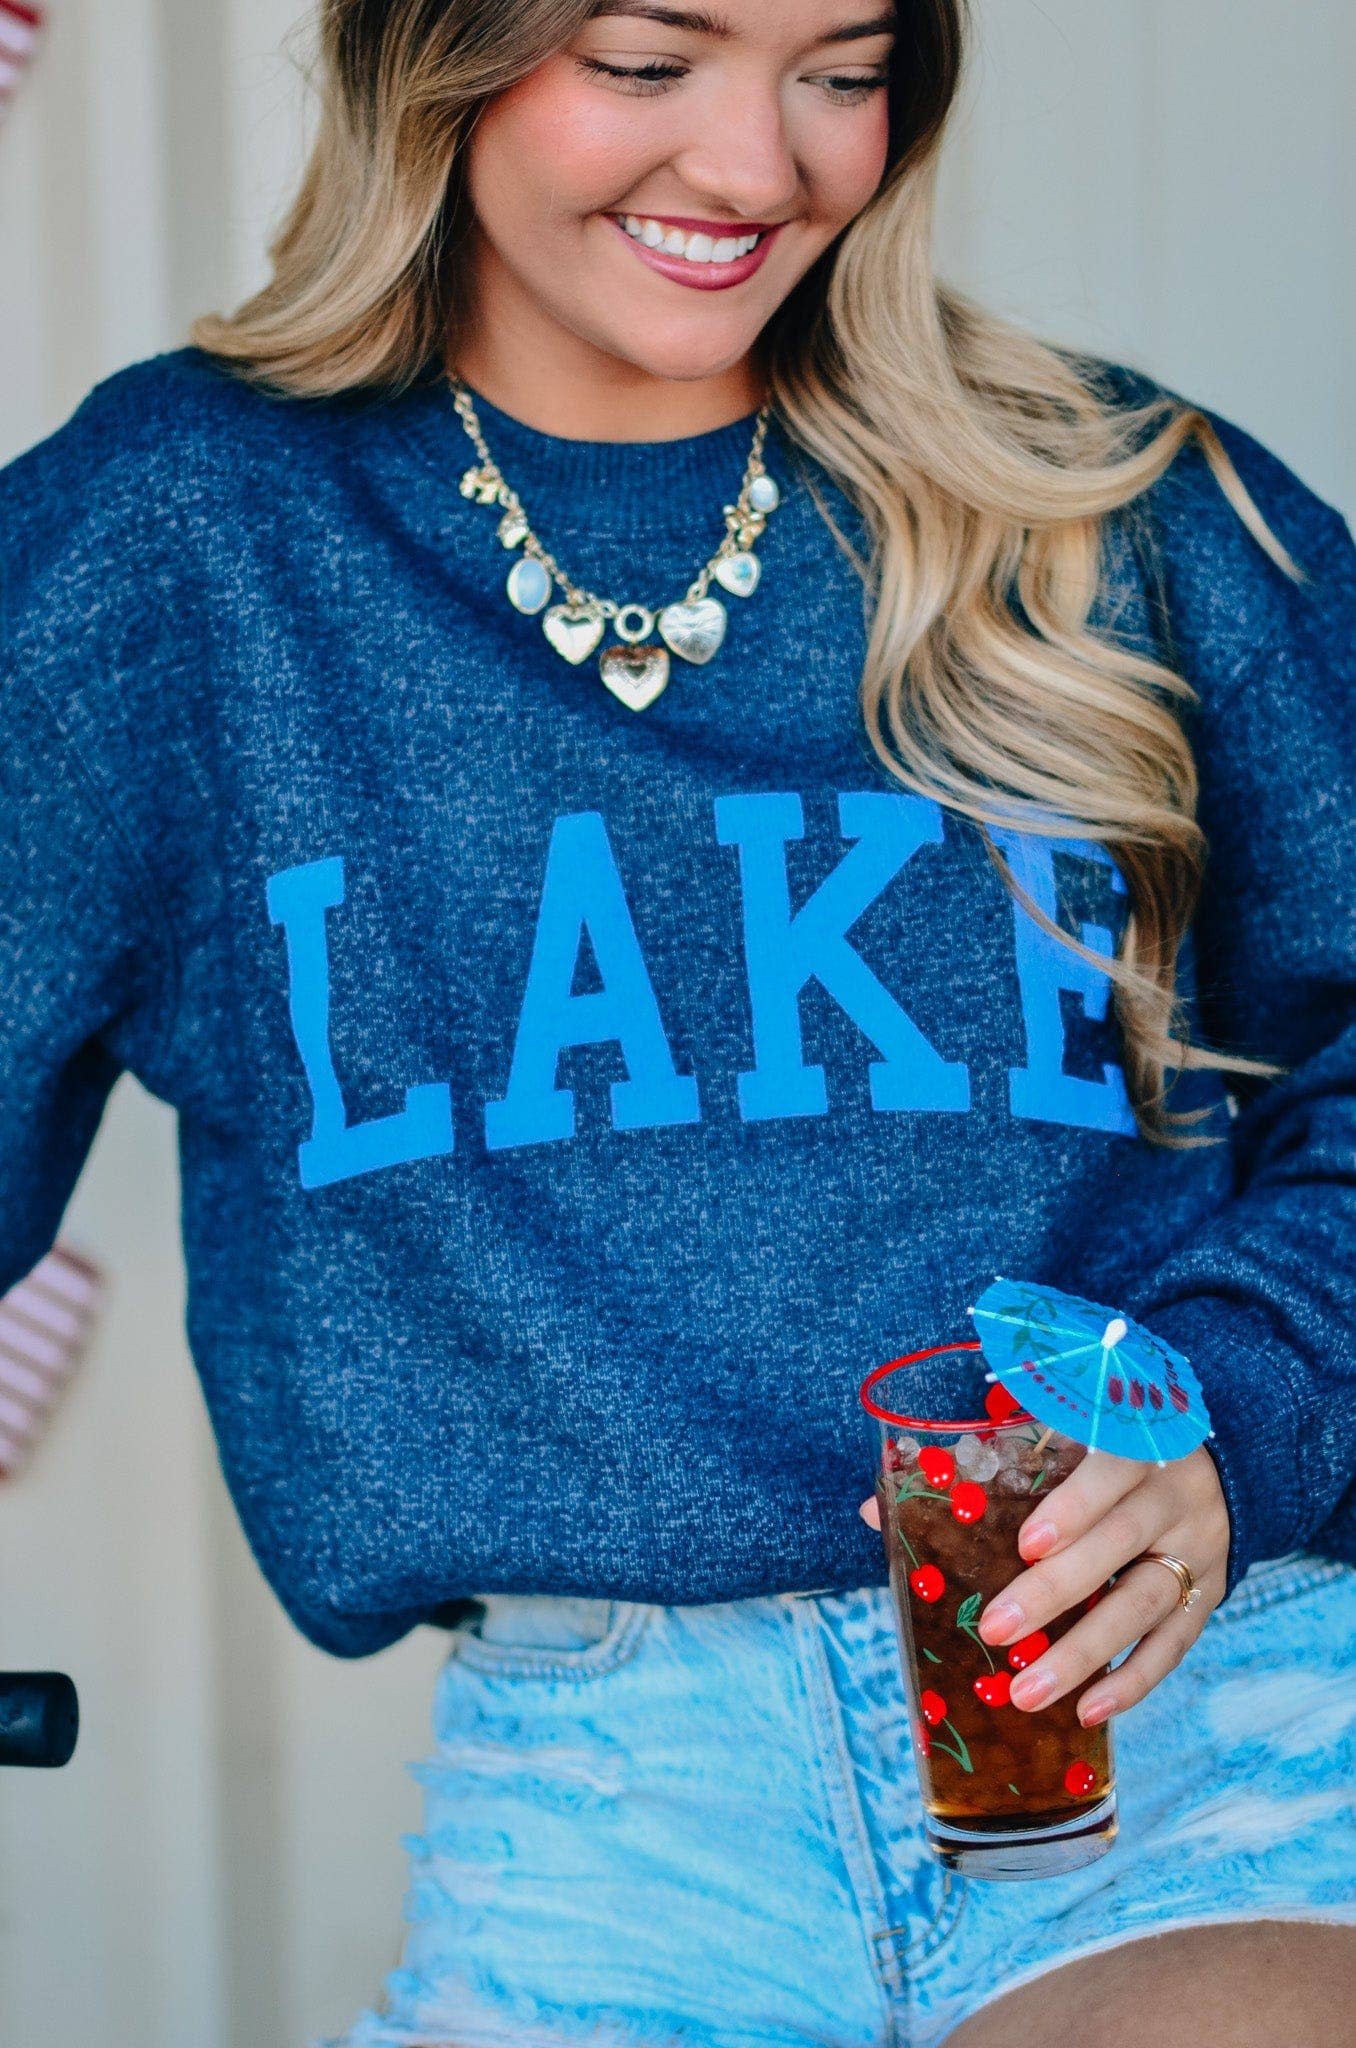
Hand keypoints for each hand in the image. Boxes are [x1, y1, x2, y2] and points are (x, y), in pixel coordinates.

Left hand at [859, 1444, 1230, 1725]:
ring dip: (1086, 1652)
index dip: (1072, 1507)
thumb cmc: (1100, 1450)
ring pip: (1144, 1602)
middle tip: (995, 1629)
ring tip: (1027, 1693)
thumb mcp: (1057, 1438)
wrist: (1210, 1466)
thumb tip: (876, 1513)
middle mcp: (1174, 1494)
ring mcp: (1198, 1547)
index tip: (1025, 1544)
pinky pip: (1174, 1642)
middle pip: (1119, 1543)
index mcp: (1136, 1442)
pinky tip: (1088, 1710)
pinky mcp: (1208, 1592)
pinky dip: (1134, 1680)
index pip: (1108, 1471)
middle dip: (1056, 1591)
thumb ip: (977, 1467)